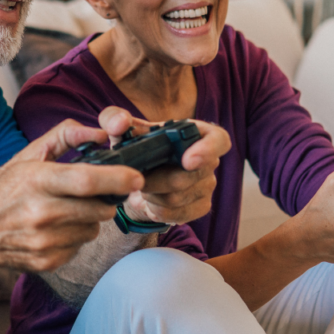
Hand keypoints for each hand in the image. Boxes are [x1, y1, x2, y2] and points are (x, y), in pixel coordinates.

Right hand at [0, 119, 143, 272]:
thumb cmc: (2, 191)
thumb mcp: (26, 156)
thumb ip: (64, 136)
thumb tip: (100, 132)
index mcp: (36, 181)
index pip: (85, 181)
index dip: (116, 179)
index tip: (137, 177)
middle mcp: (41, 213)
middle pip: (98, 208)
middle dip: (106, 199)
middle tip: (95, 192)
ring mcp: (45, 242)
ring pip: (94, 228)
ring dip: (89, 218)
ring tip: (65, 209)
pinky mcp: (48, 261)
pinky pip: (81, 245)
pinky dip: (75, 235)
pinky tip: (54, 228)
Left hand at [96, 107, 229, 224]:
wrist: (141, 176)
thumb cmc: (139, 147)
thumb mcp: (123, 130)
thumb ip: (115, 119)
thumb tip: (120, 124)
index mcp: (198, 133)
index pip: (218, 140)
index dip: (207, 150)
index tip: (187, 161)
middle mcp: (209, 160)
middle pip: (187, 177)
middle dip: (153, 180)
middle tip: (135, 177)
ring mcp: (207, 185)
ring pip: (178, 197)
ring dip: (151, 195)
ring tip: (141, 188)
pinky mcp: (201, 206)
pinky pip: (179, 214)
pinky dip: (158, 210)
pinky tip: (150, 203)